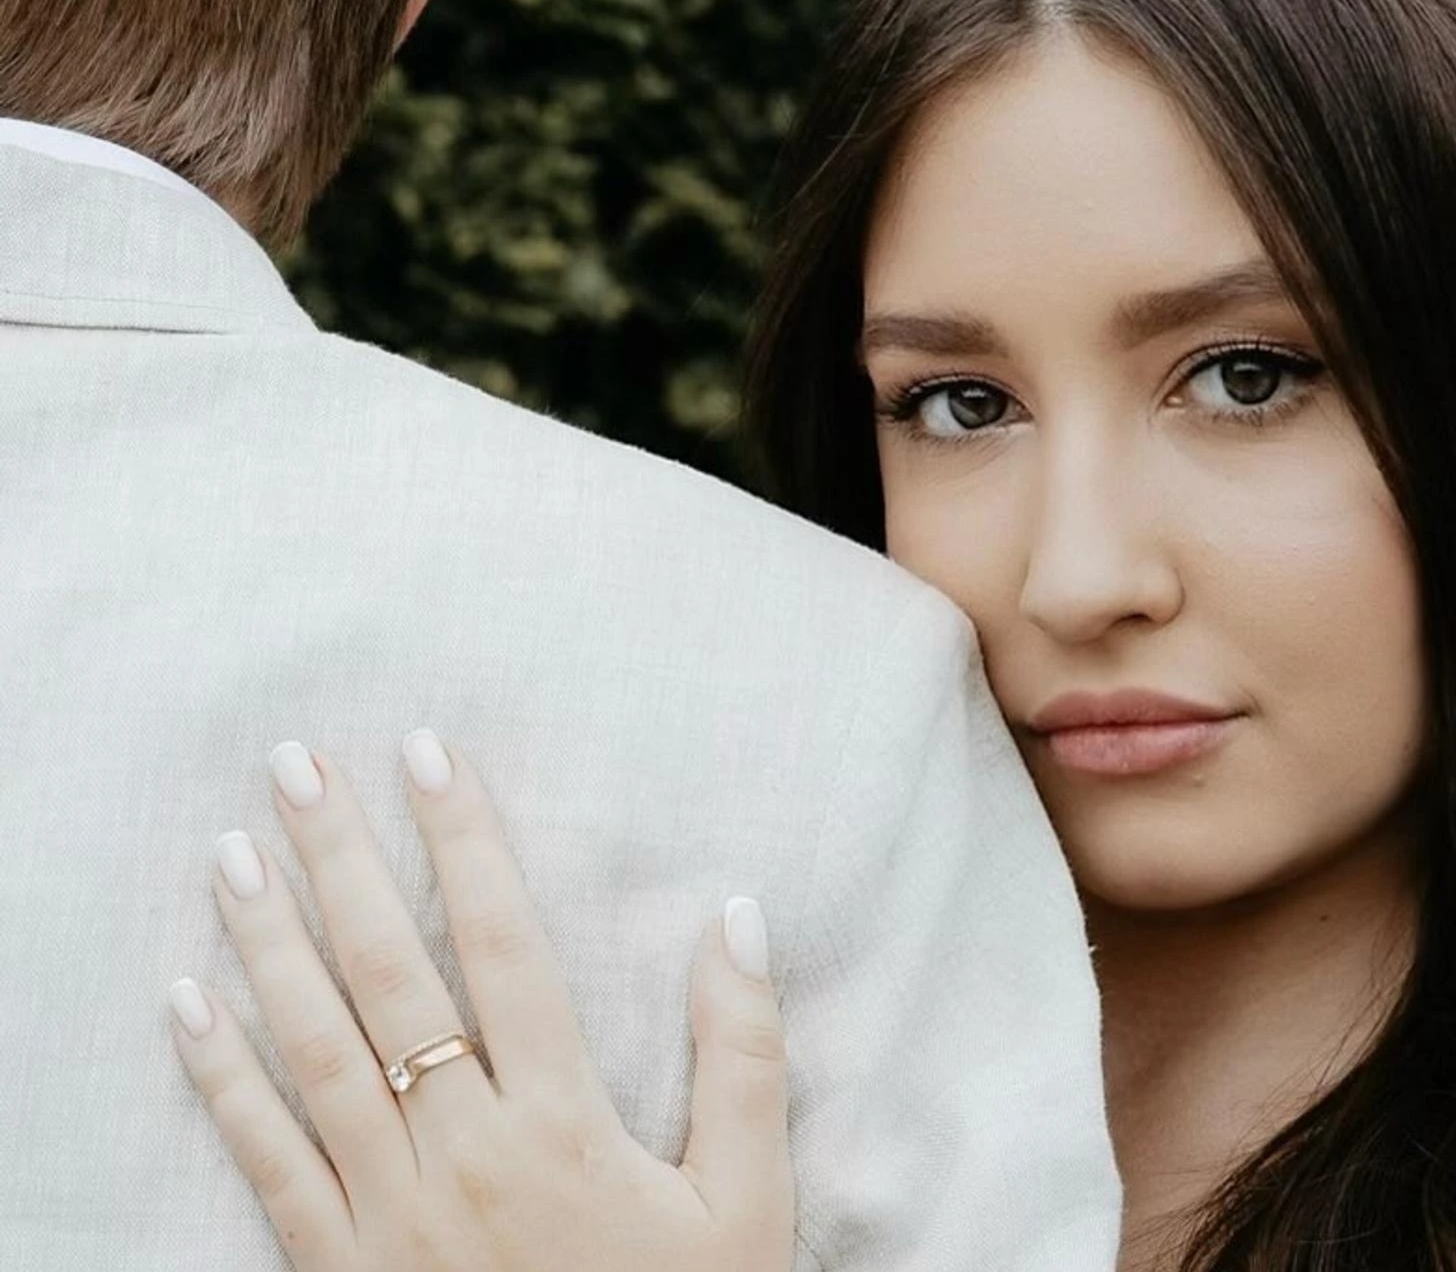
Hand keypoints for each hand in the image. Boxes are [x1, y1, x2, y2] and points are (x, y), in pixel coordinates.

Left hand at [166, 732, 794, 1271]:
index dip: (465, 841)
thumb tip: (735, 919)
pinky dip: (221, 1081)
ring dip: (266, 943)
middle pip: (390, 977)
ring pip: (314, 1052)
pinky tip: (189, 1005)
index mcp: (562, 1122)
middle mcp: (462, 1150)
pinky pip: (266, 1161)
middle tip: (296, 765)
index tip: (428, 754)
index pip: (504, 947)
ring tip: (232, 852)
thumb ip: (744, 1060)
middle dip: (341, 860)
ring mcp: (388, 1212)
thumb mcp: (746, 1204)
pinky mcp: (339, 1266)